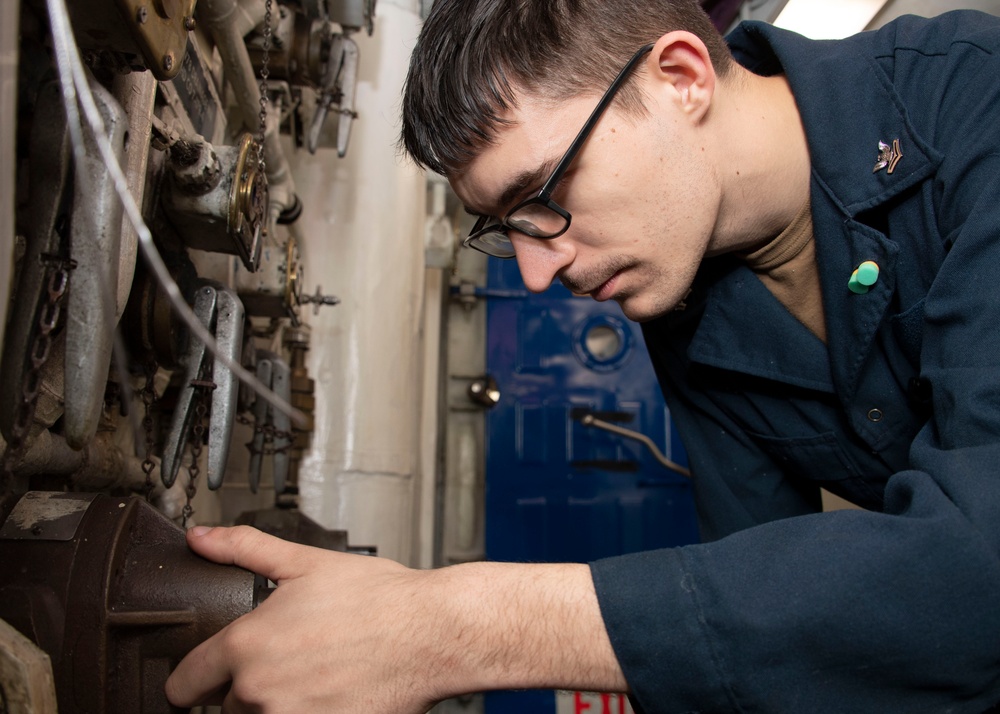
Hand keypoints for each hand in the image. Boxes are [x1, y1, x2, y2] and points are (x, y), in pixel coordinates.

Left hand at [164, 525, 441, 713]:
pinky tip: (333, 694)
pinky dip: (310, 713)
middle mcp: (258, 692)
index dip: (192, 678)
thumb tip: (200, 538)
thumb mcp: (305, 563)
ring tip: (314, 677)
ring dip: (277, 706)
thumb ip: (243, 550)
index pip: (181, 686)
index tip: (205, 677)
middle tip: (288, 662)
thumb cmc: (378, 600)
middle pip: (225, 706)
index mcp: (246, 647)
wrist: (431, 633)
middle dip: (248, 687)